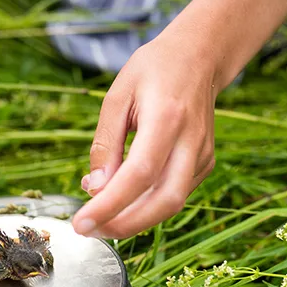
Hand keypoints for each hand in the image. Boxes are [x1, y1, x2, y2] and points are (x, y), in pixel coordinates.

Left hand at [71, 36, 215, 238]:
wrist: (199, 56)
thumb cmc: (154, 70)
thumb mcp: (117, 95)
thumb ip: (105, 143)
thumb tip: (95, 189)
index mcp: (166, 118)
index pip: (139, 174)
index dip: (109, 205)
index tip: (81, 223)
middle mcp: (191, 140)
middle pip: (164, 201)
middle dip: (125, 225)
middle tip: (91, 230)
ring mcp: (203, 154)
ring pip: (172, 204)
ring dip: (134, 219)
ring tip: (100, 217)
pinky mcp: (205, 163)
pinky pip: (174, 194)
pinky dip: (146, 204)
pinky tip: (123, 195)